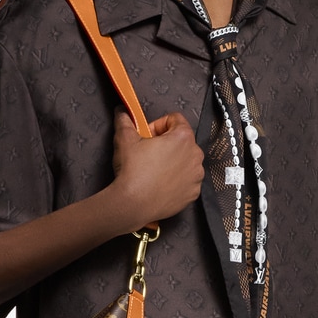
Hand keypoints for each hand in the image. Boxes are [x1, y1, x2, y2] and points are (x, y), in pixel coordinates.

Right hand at [110, 110, 204, 225]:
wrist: (133, 204)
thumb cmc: (133, 172)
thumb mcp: (125, 139)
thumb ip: (125, 121)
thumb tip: (122, 112)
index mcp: (183, 138)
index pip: (175, 119)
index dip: (158, 125)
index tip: (147, 135)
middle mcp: (195, 156)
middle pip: (182, 141)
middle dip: (167, 143)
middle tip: (149, 153)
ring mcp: (196, 177)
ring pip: (186, 161)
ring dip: (174, 161)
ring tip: (155, 169)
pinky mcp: (193, 194)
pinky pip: (187, 181)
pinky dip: (177, 180)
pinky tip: (161, 183)